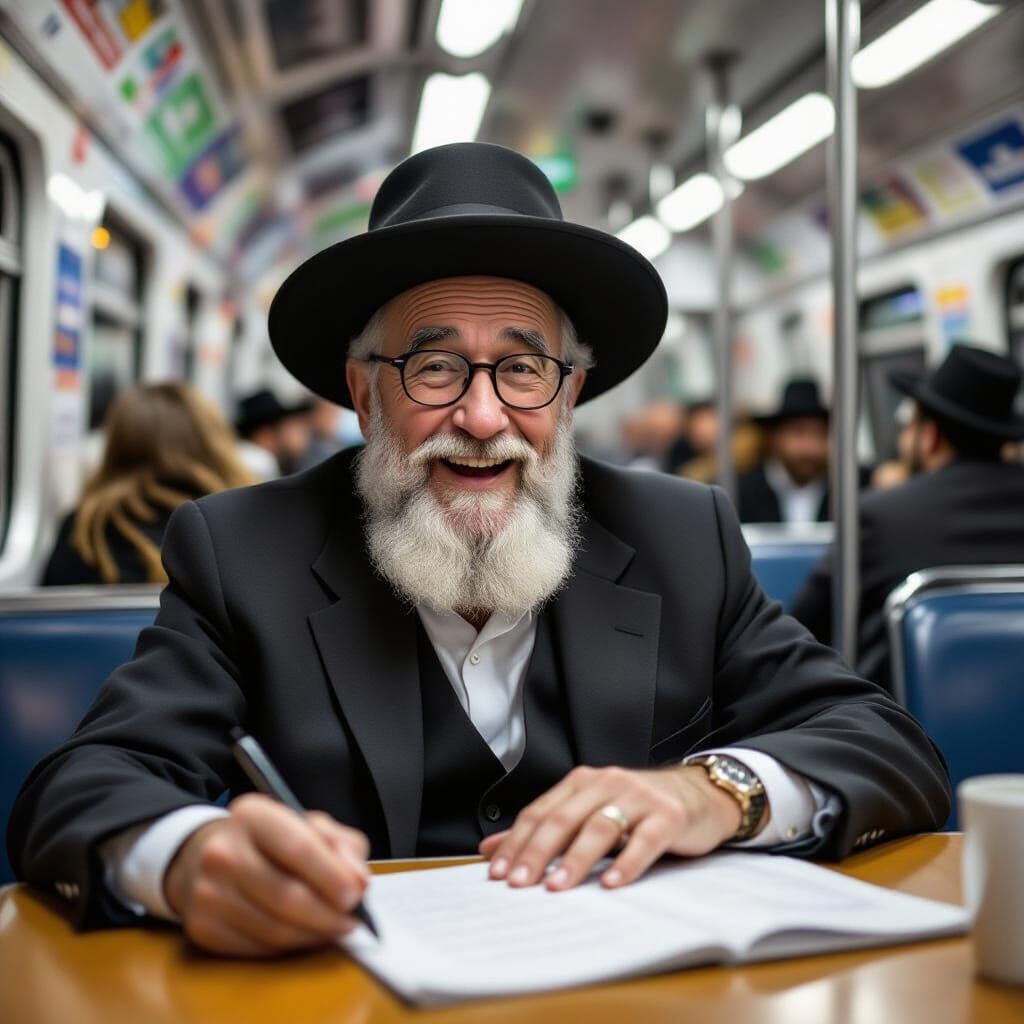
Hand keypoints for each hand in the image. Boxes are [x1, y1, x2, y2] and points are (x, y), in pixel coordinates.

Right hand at [164, 793, 370, 956]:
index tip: (356, 894)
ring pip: (273, 929)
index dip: (331, 876)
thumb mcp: (308, 825)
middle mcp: (222, 851)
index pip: (298, 848)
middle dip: (327, 915)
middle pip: (285, 896)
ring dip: (312, 935)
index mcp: (252, 815)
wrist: (206, 857)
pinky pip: (256, 948)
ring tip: (333, 929)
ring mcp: (207, 892)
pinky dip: (288, 947)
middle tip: (351, 921)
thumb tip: (359, 881)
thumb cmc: (272, 841)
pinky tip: (303, 936)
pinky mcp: (201, 927)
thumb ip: (341, 845)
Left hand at [479, 765, 748, 891]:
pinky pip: (644, 840)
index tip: (498, 871)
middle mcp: (607, 783)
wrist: (697, 794)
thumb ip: (545, 828)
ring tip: (558, 886)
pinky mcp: (668, 816)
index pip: (541, 812)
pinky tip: (612, 883)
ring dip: (575, 859)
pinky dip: (626, 863)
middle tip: (520, 883)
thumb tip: (491, 849)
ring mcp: (638, 798)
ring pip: (600, 827)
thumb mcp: (589, 811)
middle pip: (564, 818)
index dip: (517, 841)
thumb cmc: (639, 808)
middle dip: (538, 852)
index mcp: (582, 782)